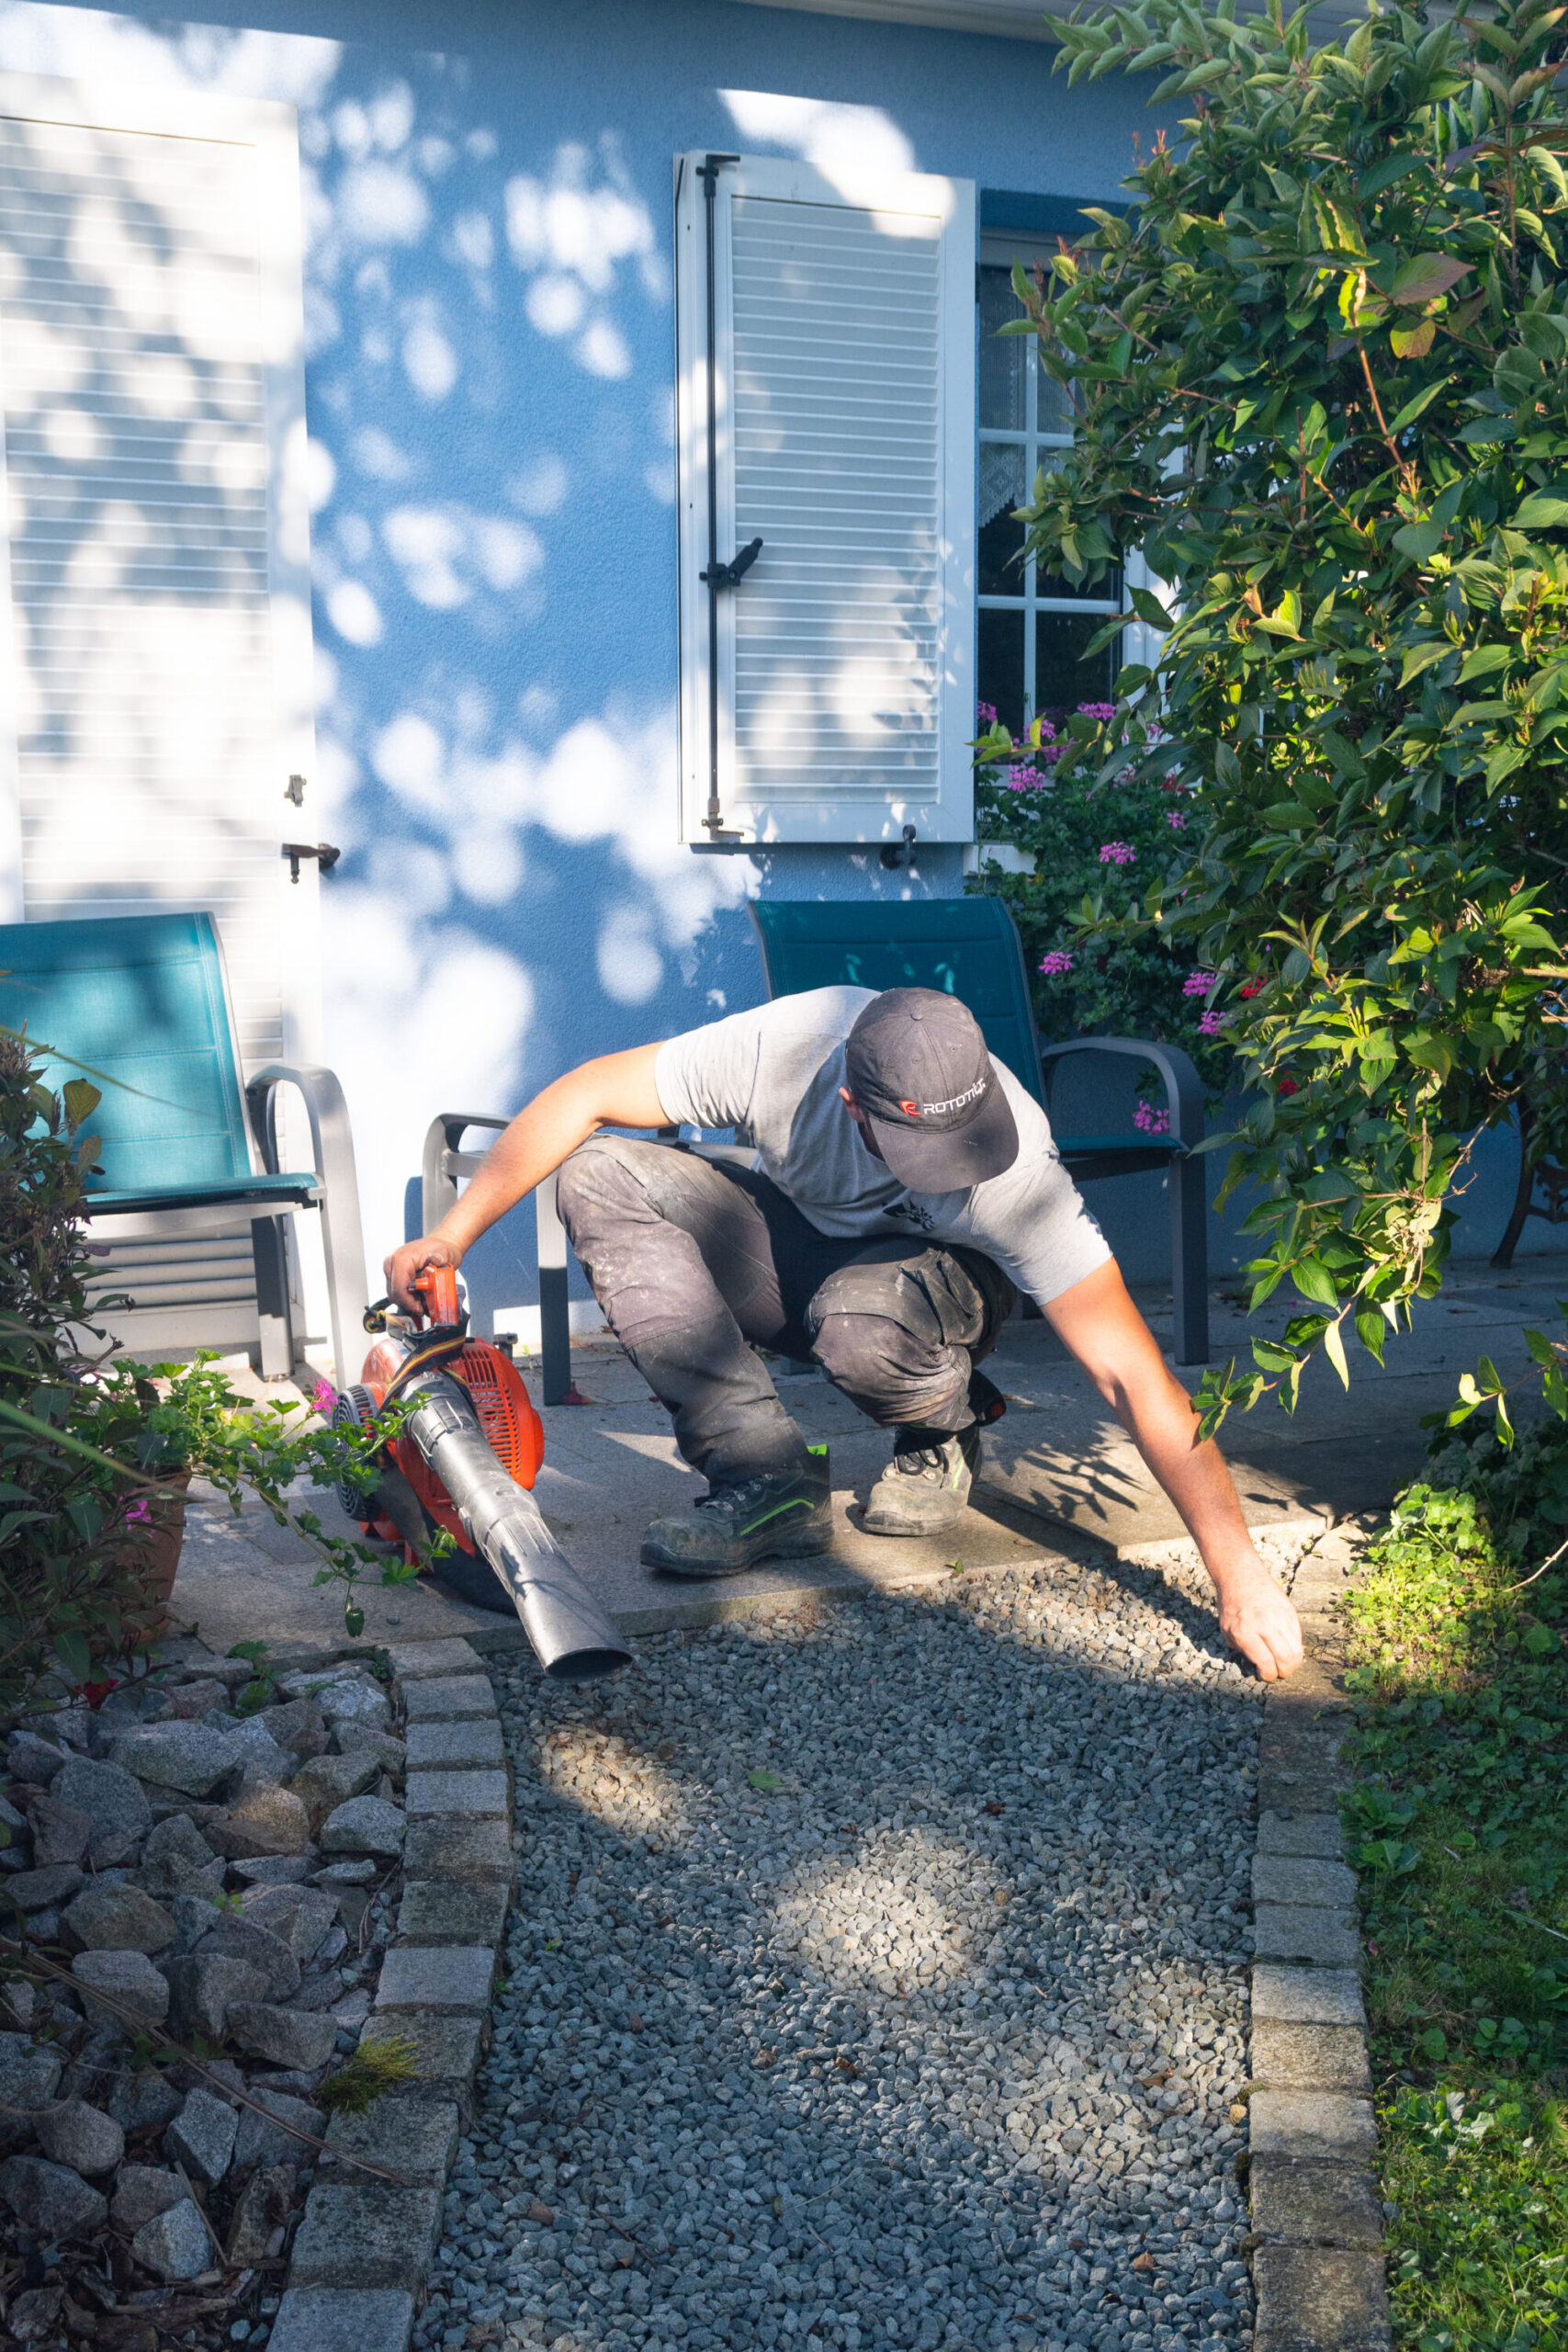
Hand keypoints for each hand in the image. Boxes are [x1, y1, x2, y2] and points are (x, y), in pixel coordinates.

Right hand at [384, 1235, 460, 1318]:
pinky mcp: (394, 1275)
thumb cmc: (441, 1248)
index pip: (398, 1288)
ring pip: (395, 1294)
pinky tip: (420, 1298)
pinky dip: (408, 1298)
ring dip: (409, 1302)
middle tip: (425, 1308)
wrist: (440, 1243)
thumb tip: (437, 1260)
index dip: (409, 1302)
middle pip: (394, 1293)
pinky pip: (398, 1291)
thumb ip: (440, 1258)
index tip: (421, 1309)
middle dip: (409, 1304)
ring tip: (424, 1303)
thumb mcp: (444, 1253)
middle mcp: (392, 1264)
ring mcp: (391, 1269)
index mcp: (400, 1259)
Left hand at [1214, 1566, 1303, 1681]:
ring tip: (1284, 1663)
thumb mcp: (1227, 1630)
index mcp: (1245, 1632)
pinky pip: (1298, 1637)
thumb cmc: (1231, 1605)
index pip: (1266, 1664)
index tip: (1264, 1675)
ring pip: (1297, 1651)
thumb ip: (1242, 1649)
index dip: (1267, 1676)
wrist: (1241, 1576)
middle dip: (1283, 1673)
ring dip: (1292, 1663)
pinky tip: (1285, 1647)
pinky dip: (1294, 1647)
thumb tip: (1258, 1666)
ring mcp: (1280, 1618)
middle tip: (1278, 1672)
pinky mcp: (1290, 1612)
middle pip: (1287, 1660)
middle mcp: (1264, 1626)